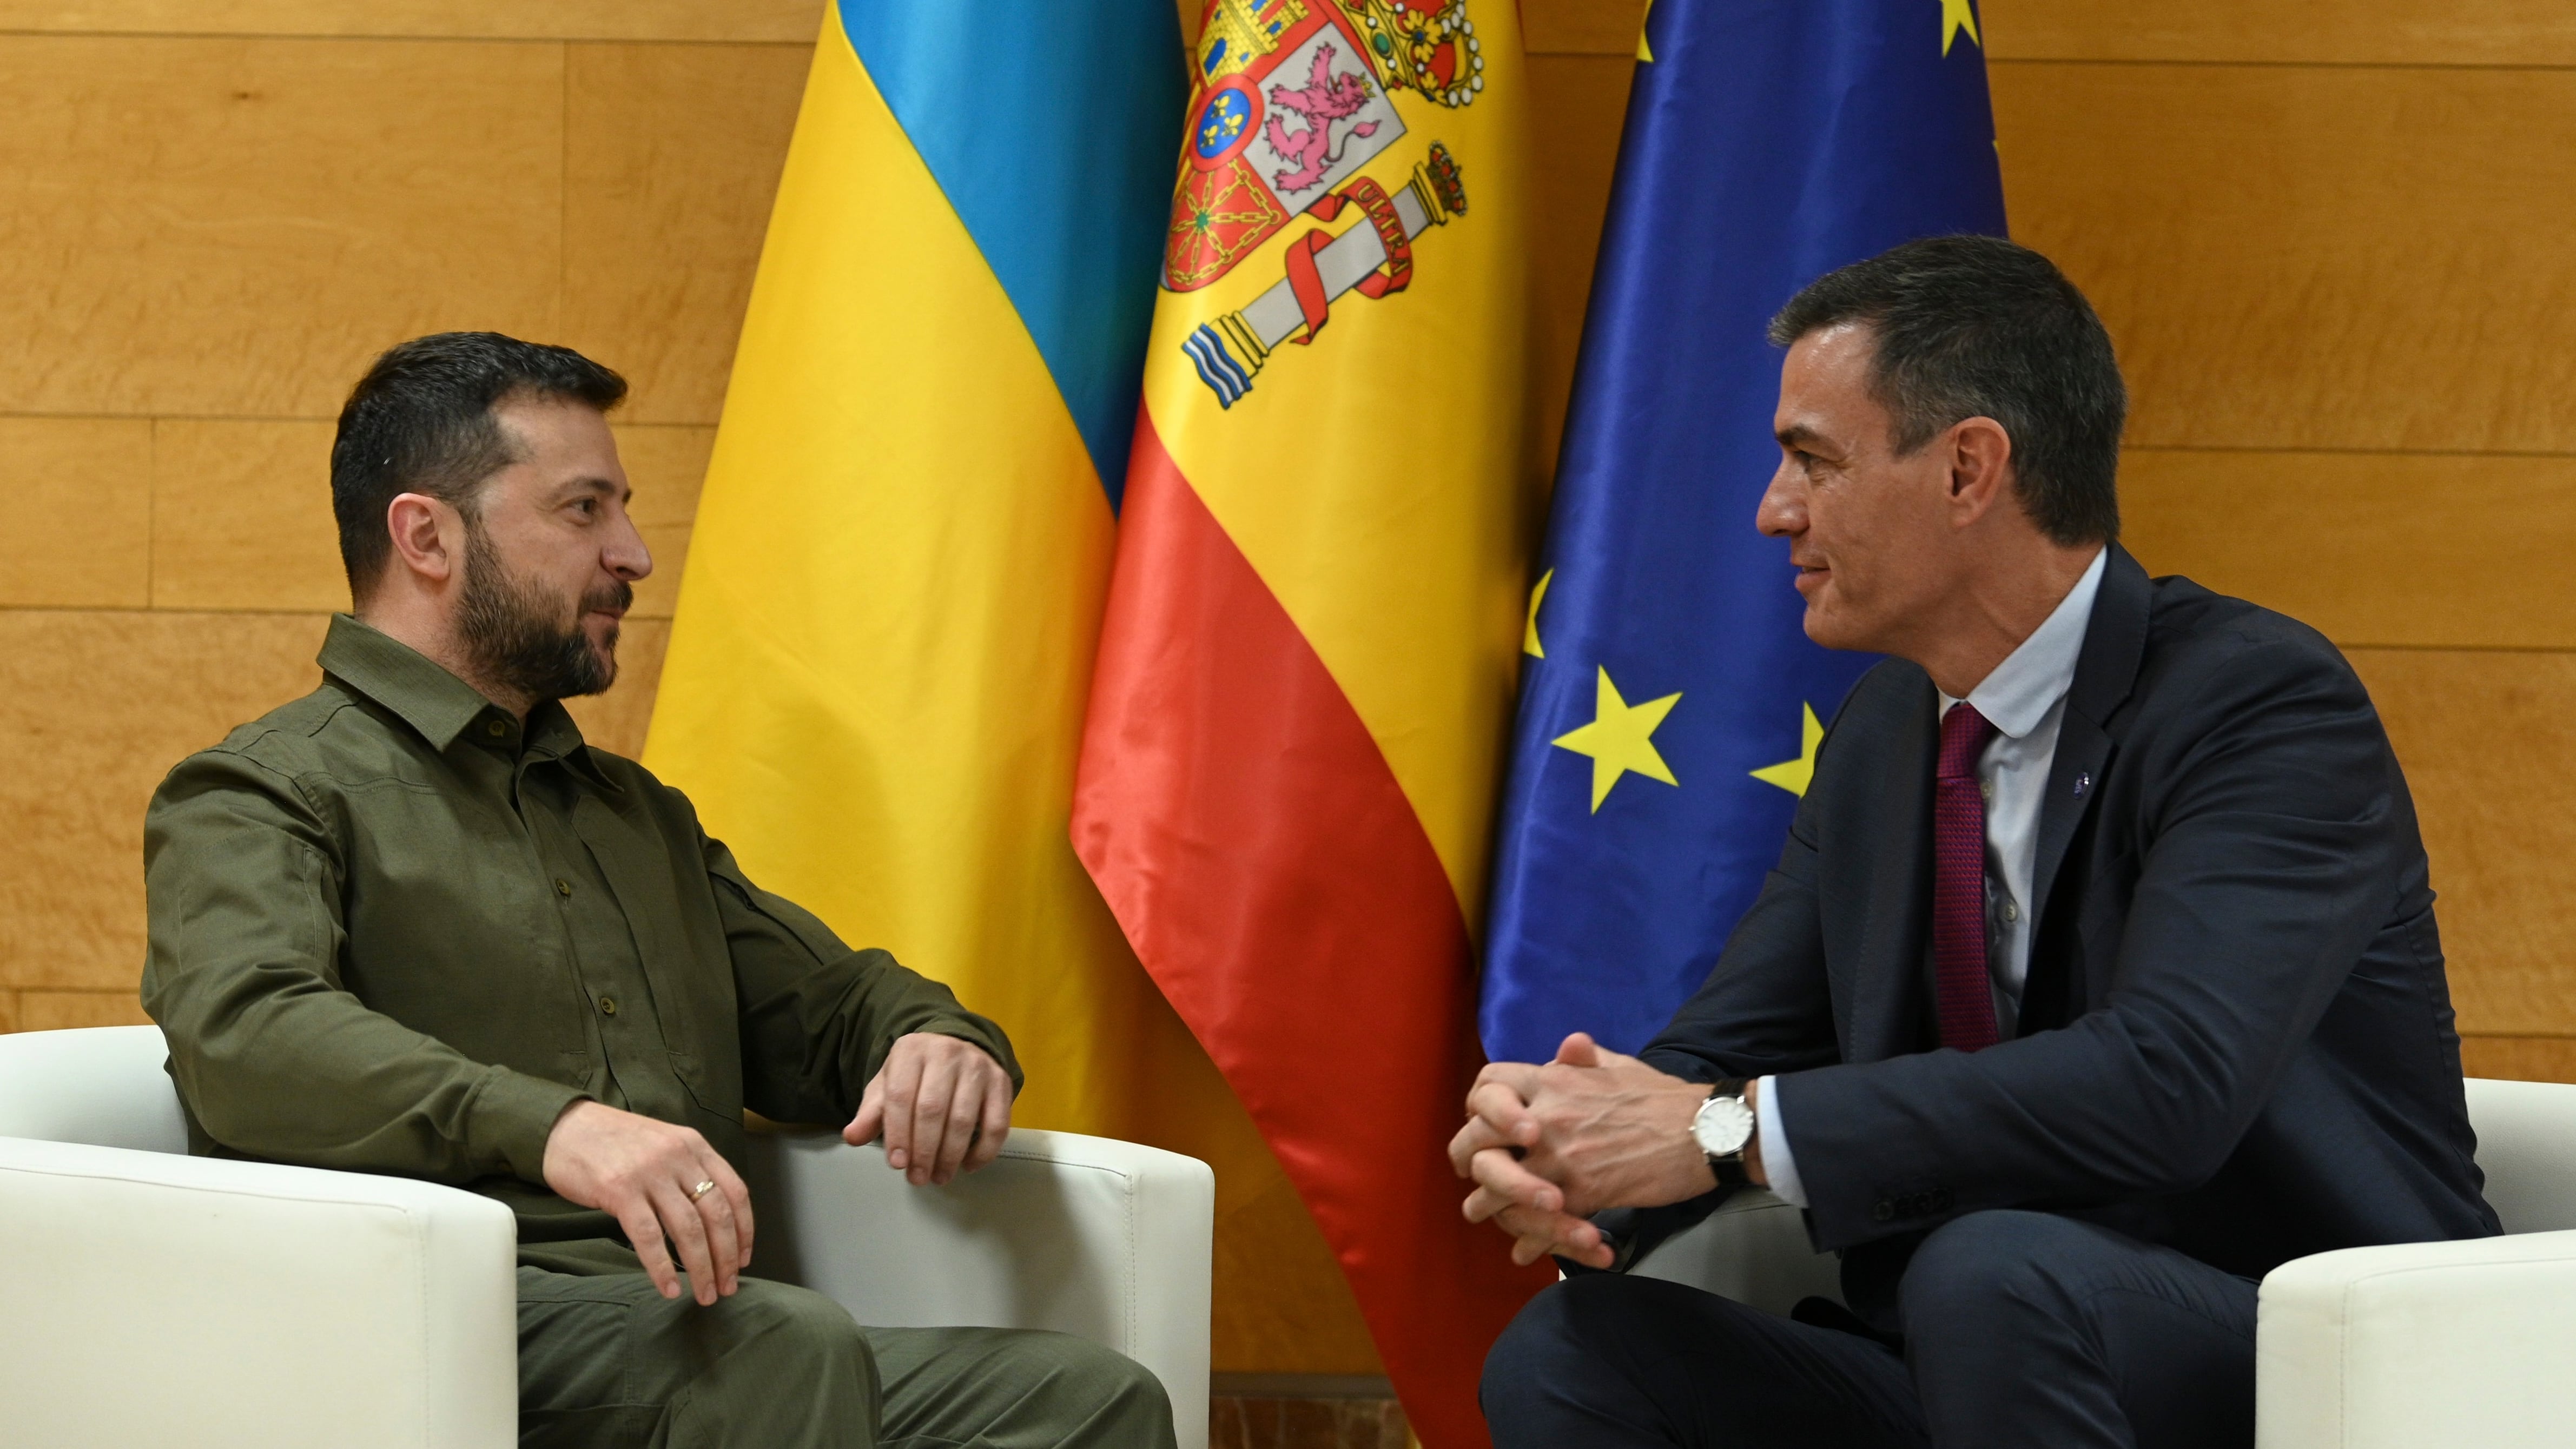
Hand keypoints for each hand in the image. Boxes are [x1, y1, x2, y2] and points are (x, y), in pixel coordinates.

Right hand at [543, 1100, 752, 1304]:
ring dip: (701, 1269)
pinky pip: (649, 1237)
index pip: (735, 1191)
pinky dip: (662, 1268)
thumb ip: (689, 1172)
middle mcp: (678, 1157)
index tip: (744, 1259)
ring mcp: (650, 1173)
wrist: (566, 1128)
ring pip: (689, 1230)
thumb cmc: (616, 1142)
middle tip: (728, 1287)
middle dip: (727, 1257)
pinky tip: (669, 1288)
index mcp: (694, 1146)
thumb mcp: (664, 1145)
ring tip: (705, 1294)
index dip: (745, 1230)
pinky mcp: (620, 1191)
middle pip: (717, 1215)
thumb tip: (711, 1221)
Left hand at [844, 1033, 1013, 1185]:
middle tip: (918, 1178)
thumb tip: (852, 1137)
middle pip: (932, 1110)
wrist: (955, 1047)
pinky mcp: (1001, 1081)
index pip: (900, 1096)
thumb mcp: (887, 1086)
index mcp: (910, 1050)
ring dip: (950, 1156)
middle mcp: (946, 1052)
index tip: (897, 1164)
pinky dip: (983, 1151)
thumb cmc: (916, 1075)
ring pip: (963, 1119)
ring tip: (939, 1177)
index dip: (897, 1134)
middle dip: (923, 1151)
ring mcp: (977, 1065)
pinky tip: (968, 1165)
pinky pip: (997, 1123)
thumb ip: (871, 1113)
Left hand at [1450, 1033, 1722, 1258]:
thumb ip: (1585, 1060)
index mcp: (1553, 1080)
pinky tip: (1524, 1250)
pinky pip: (1540, 1221)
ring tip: (1484, 1215)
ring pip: (1499, 1187)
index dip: (1478, 1106)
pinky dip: (1530, 1241)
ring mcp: (1561, 1157)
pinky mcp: (1583, 1193)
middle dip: (1467, 1160)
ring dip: (1488, 1206)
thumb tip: (1569, 1046)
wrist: (1702, 1132)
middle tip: (1471, 1175)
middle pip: (1478, 1138)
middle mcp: (1546, 1116)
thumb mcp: (1619, 1065)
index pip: (1488, 1084)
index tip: (1481, 1124)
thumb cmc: (1663, 1097)